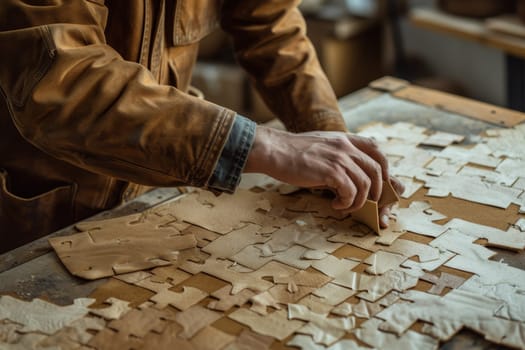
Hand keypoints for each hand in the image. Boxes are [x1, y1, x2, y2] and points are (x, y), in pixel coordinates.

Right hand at [244, 126, 404, 226]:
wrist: (273, 150)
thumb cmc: (292, 153)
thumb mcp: (320, 147)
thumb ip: (337, 155)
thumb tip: (348, 176)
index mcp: (344, 139)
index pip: (376, 150)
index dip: (383, 169)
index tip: (378, 184)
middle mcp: (346, 146)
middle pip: (377, 170)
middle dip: (376, 191)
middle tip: (365, 203)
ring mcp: (339, 158)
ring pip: (366, 184)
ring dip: (359, 201)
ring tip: (345, 206)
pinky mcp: (331, 171)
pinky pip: (351, 192)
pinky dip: (347, 203)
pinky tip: (334, 204)